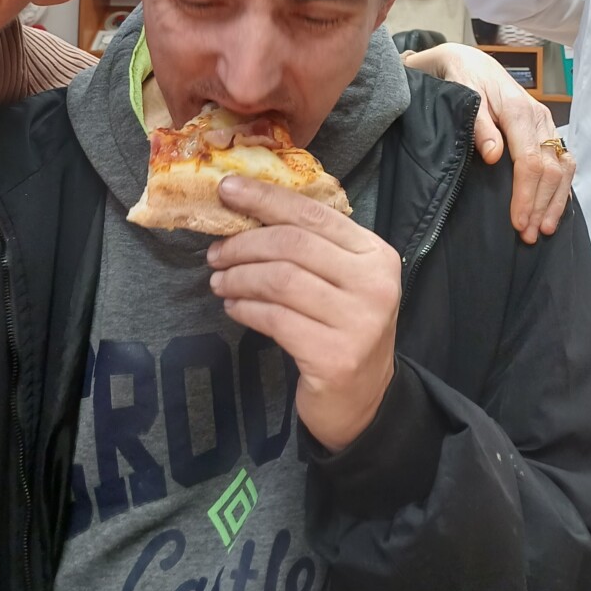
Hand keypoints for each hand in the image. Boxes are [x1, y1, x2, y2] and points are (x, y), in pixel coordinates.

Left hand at [207, 176, 400, 451]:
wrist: (364, 400)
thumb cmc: (341, 328)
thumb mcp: (340, 279)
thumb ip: (309, 246)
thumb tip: (245, 208)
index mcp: (375, 253)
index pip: (313, 213)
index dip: (265, 198)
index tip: (226, 190)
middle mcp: (374, 283)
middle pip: (292, 244)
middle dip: (244, 244)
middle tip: (215, 253)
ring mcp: (359, 322)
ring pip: (279, 280)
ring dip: (239, 277)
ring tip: (219, 281)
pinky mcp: (334, 356)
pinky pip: (274, 319)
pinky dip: (245, 309)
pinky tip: (234, 307)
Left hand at [404, 43, 574, 243]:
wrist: (470, 63)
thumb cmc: (462, 80)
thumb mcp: (463, 96)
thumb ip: (478, 125)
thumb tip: (493, 155)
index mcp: (520, 112)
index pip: (530, 163)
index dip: (525, 196)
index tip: (518, 222)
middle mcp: (540, 119)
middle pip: (550, 170)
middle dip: (541, 206)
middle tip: (530, 236)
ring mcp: (546, 125)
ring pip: (562, 168)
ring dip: (555, 201)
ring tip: (544, 229)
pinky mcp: (546, 130)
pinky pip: (562, 162)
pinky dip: (561, 188)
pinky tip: (555, 208)